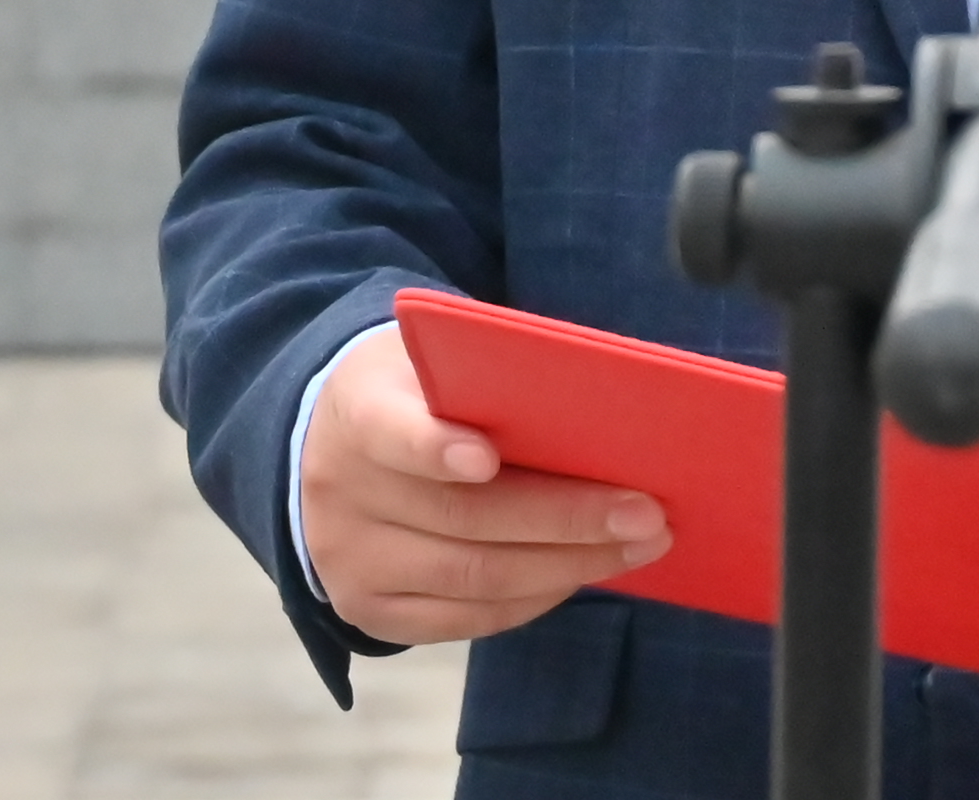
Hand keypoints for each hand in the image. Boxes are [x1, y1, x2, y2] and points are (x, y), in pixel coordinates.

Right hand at [299, 326, 674, 642]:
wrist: (332, 446)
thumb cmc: (417, 392)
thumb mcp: (434, 360)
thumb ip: (492, 378)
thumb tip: (601, 411)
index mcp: (356, 411)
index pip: (389, 432)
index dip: (435, 448)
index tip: (487, 457)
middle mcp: (340, 492)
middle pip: (461, 516)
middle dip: (564, 518)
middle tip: (646, 513)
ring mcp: (349, 562)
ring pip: (470, 576)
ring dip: (566, 565)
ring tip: (638, 547)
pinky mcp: (367, 611)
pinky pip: (463, 618)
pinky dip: (532, 598)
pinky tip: (581, 573)